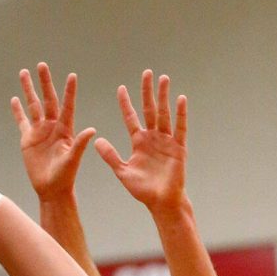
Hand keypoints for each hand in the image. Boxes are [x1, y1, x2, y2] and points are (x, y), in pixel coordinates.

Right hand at [12, 63, 94, 201]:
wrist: (51, 189)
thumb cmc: (65, 176)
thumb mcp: (73, 159)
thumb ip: (80, 144)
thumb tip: (92, 130)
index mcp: (65, 129)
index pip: (67, 105)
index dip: (69, 91)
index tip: (72, 76)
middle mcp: (52, 126)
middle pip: (47, 99)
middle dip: (44, 82)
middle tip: (42, 65)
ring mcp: (39, 132)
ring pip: (33, 105)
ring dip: (29, 90)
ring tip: (24, 72)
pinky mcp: (28, 139)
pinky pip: (22, 121)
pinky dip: (18, 111)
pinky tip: (15, 99)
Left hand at [94, 69, 187, 214]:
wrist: (160, 202)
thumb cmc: (142, 190)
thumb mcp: (122, 171)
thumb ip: (110, 155)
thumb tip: (96, 140)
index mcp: (139, 142)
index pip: (131, 118)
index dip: (126, 104)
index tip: (121, 88)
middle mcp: (153, 138)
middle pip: (149, 110)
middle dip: (147, 92)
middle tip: (146, 73)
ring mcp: (166, 141)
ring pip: (164, 114)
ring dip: (163, 96)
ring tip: (163, 78)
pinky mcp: (178, 147)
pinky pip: (180, 127)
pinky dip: (180, 114)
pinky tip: (180, 99)